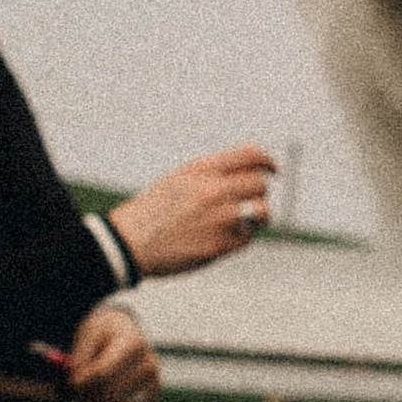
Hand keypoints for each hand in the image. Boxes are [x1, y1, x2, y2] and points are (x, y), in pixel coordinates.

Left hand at [63, 300, 161, 401]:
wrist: (122, 331)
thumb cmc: (100, 335)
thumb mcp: (85, 337)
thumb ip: (79, 360)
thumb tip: (76, 385)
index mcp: (132, 343)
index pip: (102, 374)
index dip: (81, 384)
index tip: (71, 382)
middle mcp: (149, 363)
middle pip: (109, 395)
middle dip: (87, 398)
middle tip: (75, 394)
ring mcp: (154, 382)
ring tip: (85, 399)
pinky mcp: (153, 398)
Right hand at [107, 144, 276, 276]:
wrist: (129, 242)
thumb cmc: (155, 210)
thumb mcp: (180, 179)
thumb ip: (213, 172)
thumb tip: (251, 169)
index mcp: (201, 170)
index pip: (250, 155)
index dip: (267, 162)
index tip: (273, 170)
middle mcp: (213, 191)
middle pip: (260, 184)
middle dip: (259, 193)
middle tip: (249, 202)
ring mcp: (218, 219)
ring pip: (262, 211)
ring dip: (259, 217)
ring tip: (245, 221)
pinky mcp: (219, 246)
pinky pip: (247, 238)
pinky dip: (241, 238)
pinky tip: (222, 238)